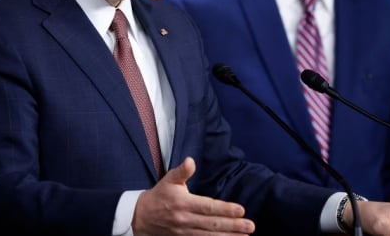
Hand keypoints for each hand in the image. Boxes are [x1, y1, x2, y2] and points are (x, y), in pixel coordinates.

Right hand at [132, 156, 254, 235]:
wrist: (139, 218)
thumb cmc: (159, 196)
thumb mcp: (169, 180)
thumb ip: (182, 171)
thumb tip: (191, 160)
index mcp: (183, 203)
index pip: (208, 206)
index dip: (225, 209)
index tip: (241, 210)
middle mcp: (185, 220)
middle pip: (212, 224)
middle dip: (233, 226)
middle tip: (250, 226)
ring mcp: (184, 233)